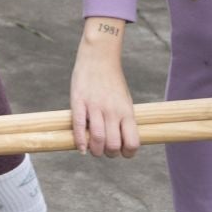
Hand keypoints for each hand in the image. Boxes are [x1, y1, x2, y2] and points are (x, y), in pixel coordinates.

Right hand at [70, 18, 138, 156]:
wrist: (99, 57)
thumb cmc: (112, 81)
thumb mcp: (124, 100)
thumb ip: (123, 119)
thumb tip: (120, 140)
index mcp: (127, 112)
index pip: (132, 142)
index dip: (128, 153)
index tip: (122, 152)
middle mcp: (113, 111)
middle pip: (113, 144)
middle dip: (109, 154)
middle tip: (105, 151)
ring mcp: (95, 106)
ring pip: (97, 139)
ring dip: (95, 151)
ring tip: (93, 150)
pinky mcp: (79, 101)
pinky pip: (79, 126)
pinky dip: (80, 141)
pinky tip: (81, 147)